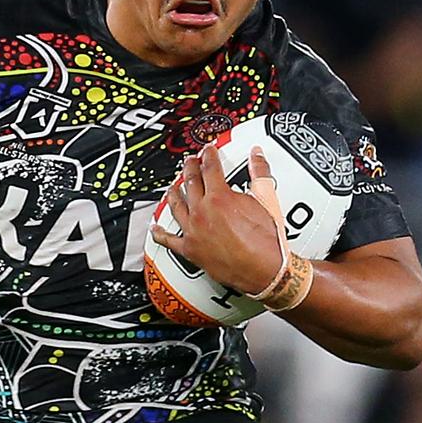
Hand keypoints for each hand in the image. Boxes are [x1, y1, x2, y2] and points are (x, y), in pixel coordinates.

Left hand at [150, 144, 283, 293]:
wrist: (264, 271)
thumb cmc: (266, 242)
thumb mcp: (266, 200)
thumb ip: (260, 173)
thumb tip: (257, 156)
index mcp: (219, 198)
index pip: (210, 168)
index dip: (208, 156)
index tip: (207, 151)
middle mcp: (202, 212)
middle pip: (191, 183)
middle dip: (190, 169)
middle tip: (190, 161)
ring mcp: (193, 231)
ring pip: (177, 206)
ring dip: (174, 193)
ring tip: (172, 186)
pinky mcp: (190, 250)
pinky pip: (169, 240)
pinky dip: (160, 233)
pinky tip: (155, 228)